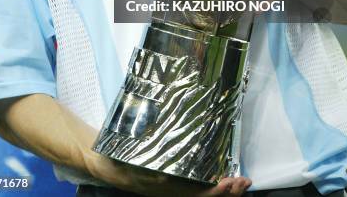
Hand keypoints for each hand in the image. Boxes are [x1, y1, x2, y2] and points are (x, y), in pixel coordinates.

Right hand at [92, 152, 251, 196]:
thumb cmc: (119, 154)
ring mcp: (169, 190)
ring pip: (200, 195)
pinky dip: (209, 185)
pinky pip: (192, 189)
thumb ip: (156, 165)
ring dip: (222, 191)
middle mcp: (170, 192)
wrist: (102, 161)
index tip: (231, 181)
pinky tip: (217, 177)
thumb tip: (172, 172)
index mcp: (164, 187)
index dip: (216, 192)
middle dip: (227, 193)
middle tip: (244, 181)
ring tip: (238, 182)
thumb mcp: (137, 158)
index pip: (197, 196)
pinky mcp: (168, 185)